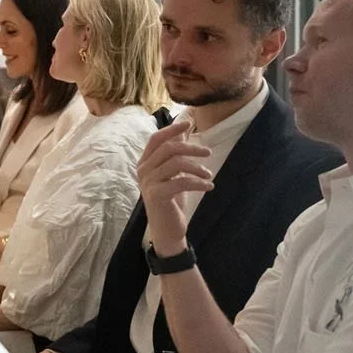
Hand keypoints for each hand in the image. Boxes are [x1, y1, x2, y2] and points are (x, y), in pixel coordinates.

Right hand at [136, 119, 211, 253]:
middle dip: (191, 148)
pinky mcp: (157, 195)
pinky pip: (181, 181)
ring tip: (209, 175)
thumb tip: (183, 131)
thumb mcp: (174, 174)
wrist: (167, 229)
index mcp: (145, 163)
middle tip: (208, 152)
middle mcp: (143, 171)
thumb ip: (175, 153)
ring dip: (197, 167)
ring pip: (176, 163)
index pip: (156, 139)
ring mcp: (148, 183)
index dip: (172, 130)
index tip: (189, 123)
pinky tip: (209, 186)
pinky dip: (199, 182)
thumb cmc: (171, 200)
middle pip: (168, 149)